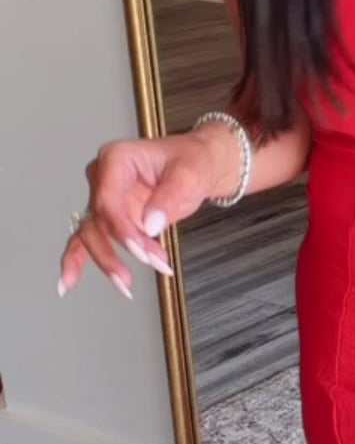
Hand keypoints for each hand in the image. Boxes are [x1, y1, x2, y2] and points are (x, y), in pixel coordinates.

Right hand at [58, 127, 228, 299]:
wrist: (197, 164)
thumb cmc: (191, 162)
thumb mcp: (190, 174)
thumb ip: (170, 197)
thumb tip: (150, 224)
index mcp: (117, 159)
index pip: (108, 199)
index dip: (122, 230)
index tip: (143, 252)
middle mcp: (103, 177)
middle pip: (97, 220)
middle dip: (119, 250)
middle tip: (149, 264)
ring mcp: (103, 197)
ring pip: (91, 234)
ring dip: (108, 261)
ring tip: (127, 284)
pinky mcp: (108, 217)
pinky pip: (85, 239)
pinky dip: (76, 260)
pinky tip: (69, 283)